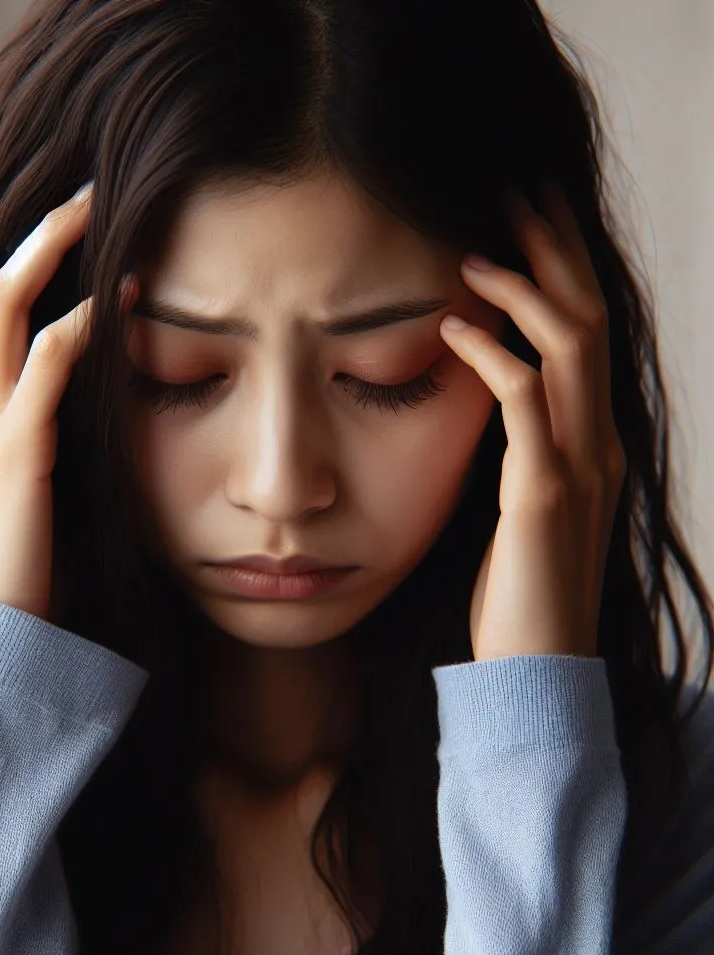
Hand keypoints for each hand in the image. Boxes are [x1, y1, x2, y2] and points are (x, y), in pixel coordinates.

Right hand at [0, 181, 137, 619]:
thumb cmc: (22, 557)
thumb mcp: (27, 478)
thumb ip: (45, 429)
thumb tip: (93, 391)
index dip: (13, 247)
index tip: (65, 211)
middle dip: (30, 226)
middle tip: (88, 185)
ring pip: (1, 307)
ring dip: (48, 250)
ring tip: (98, 207)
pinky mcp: (16, 453)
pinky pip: (43, 370)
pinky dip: (78, 327)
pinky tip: (116, 299)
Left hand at [438, 181, 625, 660]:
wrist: (537, 664)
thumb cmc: (520, 585)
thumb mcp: (524, 501)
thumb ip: (518, 446)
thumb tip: (481, 390)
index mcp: (593, 438)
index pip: (587, 330)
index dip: (563, 267)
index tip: (525, 216)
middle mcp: (599, 440)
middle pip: (589, 318)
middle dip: (553, 250)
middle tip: (512, 192)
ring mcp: (581, 465)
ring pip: (570, 347)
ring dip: (524, 289)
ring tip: (474, 249)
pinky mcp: (545, 495)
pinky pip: (525, 404)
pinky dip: (492, 356)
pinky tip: (453, 327)